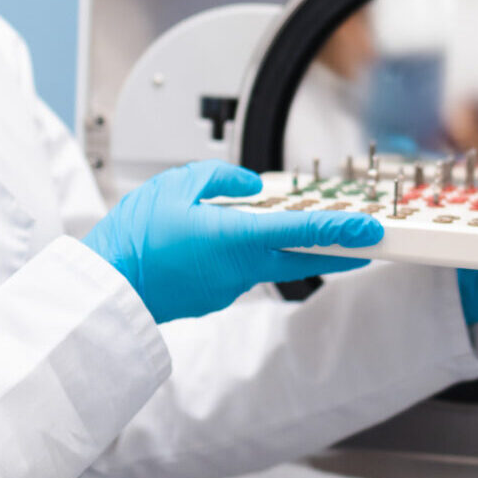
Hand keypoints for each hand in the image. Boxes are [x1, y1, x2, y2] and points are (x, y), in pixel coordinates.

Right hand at [83, 160, 385, 323]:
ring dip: (284, 243)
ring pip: (269, 259)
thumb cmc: (131, 242)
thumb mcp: (173, 187)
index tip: (371, 229)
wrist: (106, 291)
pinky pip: (242, 268)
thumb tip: (250, 187)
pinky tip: (230, 237)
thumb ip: (220, 180)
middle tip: (367, 239)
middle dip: (338, 247)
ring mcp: (228, 288)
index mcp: (233, 239)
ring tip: (285, 222)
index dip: (341, 230)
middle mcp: (238, 268)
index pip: (301, 232)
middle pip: (301, 255)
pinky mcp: (215, 297)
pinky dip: (248, 252)